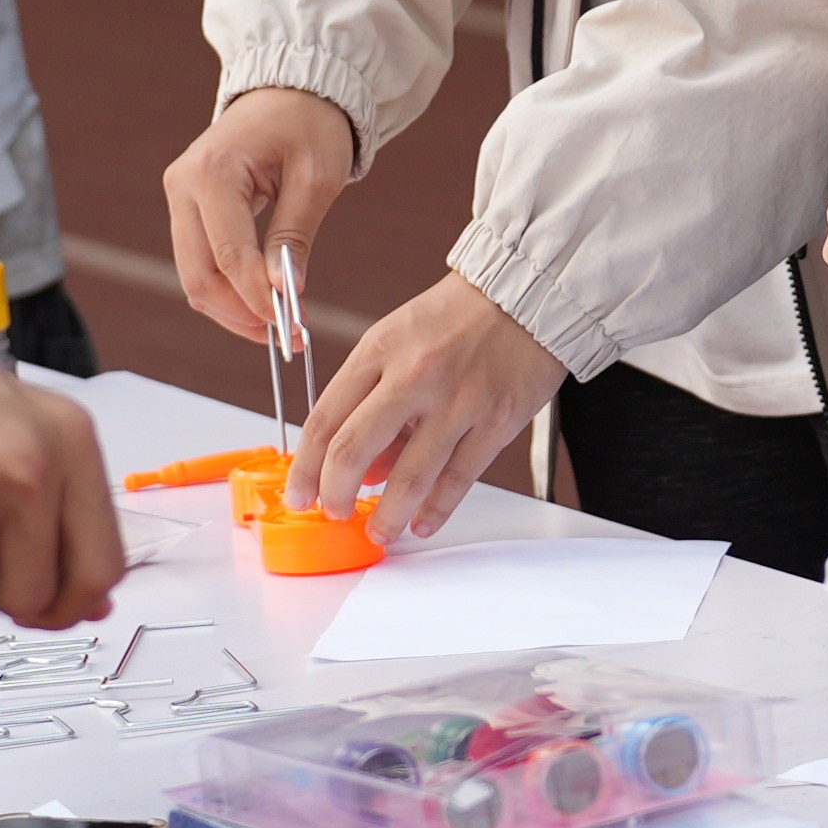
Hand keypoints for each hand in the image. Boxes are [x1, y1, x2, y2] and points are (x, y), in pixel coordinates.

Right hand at [160, 85, 359, 349]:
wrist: (292, 90)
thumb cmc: (310, 124)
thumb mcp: (316, 179)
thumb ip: (294, 236)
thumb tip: (286, 293)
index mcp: (211, 172)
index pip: (228, 255)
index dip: (257, 299)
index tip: (293, 329)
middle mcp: (182, 185)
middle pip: (198, 275)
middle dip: (240, 314)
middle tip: (285, 339)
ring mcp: (179, 196)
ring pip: (195, 276)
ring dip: (233, 309)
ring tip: (280, 329)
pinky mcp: (187, 207)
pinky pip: (201, 261)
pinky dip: (229, 289)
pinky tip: (263, 305)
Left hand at [293, 269, 564, 544]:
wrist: (527, 294)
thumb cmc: (458, 317)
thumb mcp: (398, 342)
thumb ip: (373, 400)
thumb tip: (364, 469)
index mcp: (378, 351)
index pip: (324, 420)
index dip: (305, 468)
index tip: (300, 494)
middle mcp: (413, 375)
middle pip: (353, 451)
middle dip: (335, 495)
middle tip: (335, 512)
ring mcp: (457, 400)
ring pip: (408, 477)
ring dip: (387, 517)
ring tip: (380, 532)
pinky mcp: (497, 420)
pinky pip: (458, 478)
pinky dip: (436, 510)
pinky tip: (423, 523)